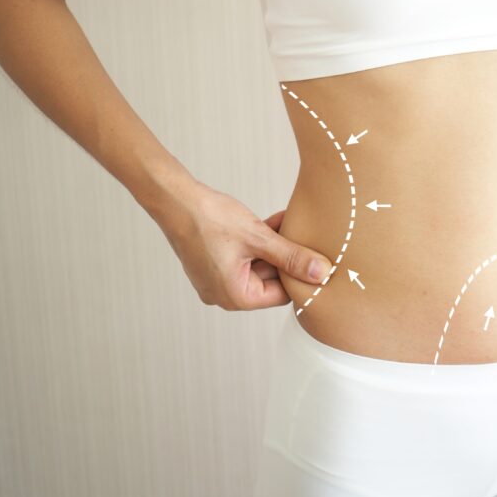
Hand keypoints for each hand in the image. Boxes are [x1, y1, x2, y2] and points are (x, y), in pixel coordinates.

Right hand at [157, 180, 333, 309]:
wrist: (175, 200)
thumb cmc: (209, 219)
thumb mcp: (259, 238)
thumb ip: (292, 257)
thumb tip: (321, 272)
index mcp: (235, 296)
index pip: (282, 294)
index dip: (300, 274)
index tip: (316, 255)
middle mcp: (224, 294)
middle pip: (271, 279)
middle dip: (287, 256)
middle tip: (304, 234)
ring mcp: (218, 279)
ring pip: (260, 265)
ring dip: (275, 246)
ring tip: (289, 223)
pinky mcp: (215, 264)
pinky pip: (245, 257)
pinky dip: (260, 242)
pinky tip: (275, 221)